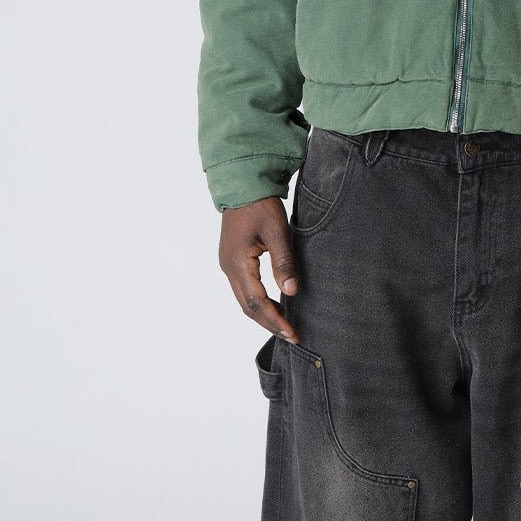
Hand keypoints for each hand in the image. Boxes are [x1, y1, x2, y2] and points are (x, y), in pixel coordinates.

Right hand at [219, 197, 299, 342]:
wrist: (242, 185)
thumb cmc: (260, 205)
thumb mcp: (277, 231)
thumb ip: (284, 262)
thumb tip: (292, 291)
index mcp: (238, 263)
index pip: (257, 302)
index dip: (275, 320)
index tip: (293, 333)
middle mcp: (229, 268)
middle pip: (248, 308)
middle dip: (270, 324)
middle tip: (292, 336)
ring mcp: (228, 265)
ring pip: (245, 301)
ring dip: (264, 315)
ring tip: (286, 326)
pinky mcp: (232, 261)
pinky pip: (244, 290)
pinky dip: (259, 303)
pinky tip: (276, 305)